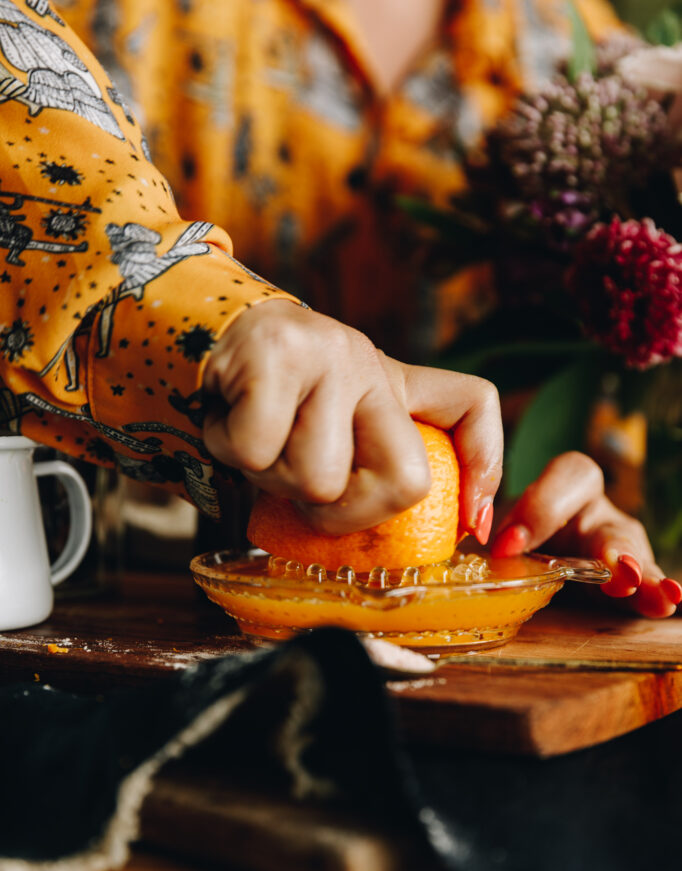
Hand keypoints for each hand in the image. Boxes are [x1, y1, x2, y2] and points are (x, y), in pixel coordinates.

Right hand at [202, 300, 501, 535]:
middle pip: (406, 482)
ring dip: (271, 479)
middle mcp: (368, 362)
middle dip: (344, 510)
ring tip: (255, 441)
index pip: (473, 403)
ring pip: (319, 478)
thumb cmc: (258, 401)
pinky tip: (226, 421)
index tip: (470, 523)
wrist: (189, 331)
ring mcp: (328, 353)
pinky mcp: (275, 353)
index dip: (484, 467)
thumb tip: (410, 539)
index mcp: (388, 383)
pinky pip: (258, 451)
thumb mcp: (322, 427)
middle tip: (301, 487)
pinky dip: (229, 452)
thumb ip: (360, 470)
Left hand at [490, 452, 681, 617]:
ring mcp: (620, 547)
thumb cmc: (517, 533)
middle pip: (611, 526)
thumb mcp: (504, 526)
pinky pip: (644, 586)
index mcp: (568, 487)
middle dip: (615, 549)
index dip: (541, 507)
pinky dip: (654, 595)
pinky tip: (668, 602)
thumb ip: (507, 532)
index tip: (508, 546)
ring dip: (643, 575)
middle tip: (619, 569)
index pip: (571, 476)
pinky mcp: (629, 580)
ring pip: (635, 557)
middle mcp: (599, 514)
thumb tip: (503, 551)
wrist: (526, 557)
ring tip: (661, 591)